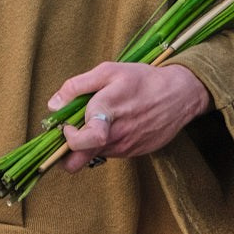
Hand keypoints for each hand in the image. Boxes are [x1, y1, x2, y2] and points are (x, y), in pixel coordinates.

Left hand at [49, 61, 210, 173]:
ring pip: (94, 155)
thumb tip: (53, 105)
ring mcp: (125, 148)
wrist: (180, 95)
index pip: (80, 141)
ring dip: (89, 142)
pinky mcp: (134, 153)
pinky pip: (110, 152)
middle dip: (67, 154)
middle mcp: (115, 136)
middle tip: (71, 135)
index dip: (67, 138)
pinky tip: (117, 124)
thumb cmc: (142, 80)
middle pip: (78, 162)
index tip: (67, 125)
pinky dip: (106, 142)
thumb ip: (77, 86)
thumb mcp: (108, 71)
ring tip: (101, 120)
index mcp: (106, 112)